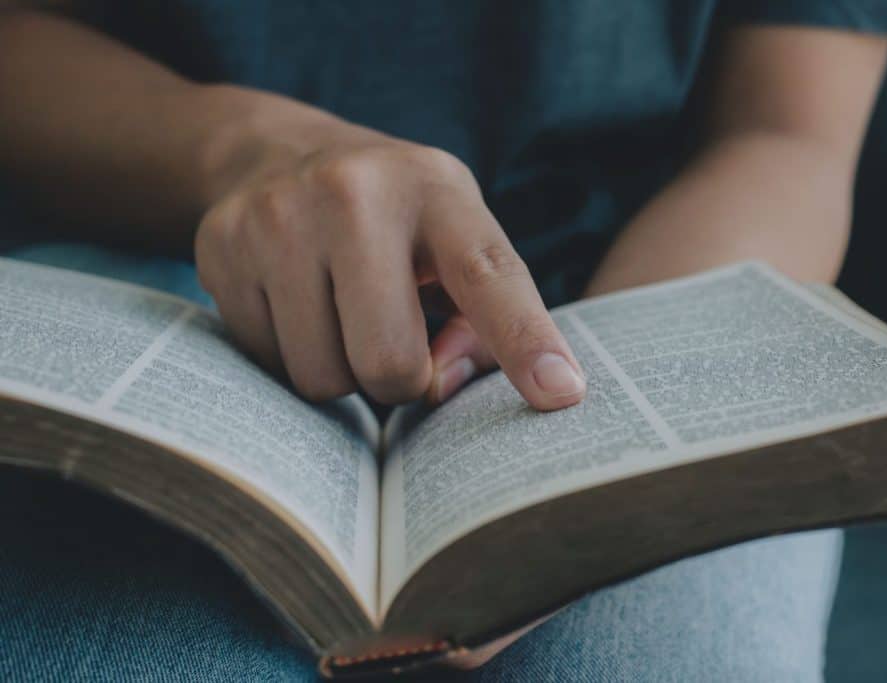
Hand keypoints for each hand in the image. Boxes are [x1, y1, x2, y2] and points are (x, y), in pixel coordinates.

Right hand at [194, 118, 584, 408]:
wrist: (275, 154)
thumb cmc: (394, 219)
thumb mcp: (453, 240)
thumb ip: (478, 321)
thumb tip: (436, 388)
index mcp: (436, 190)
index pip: (491, 276)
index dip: (526, 341)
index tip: (561, 395)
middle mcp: (353, 194)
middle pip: (389, 363)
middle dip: (400, 380)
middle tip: (396, 344)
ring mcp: (277, 219)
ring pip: (322, 378)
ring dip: (342, 373)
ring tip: (343, 317)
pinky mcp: (219, 250)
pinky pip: (269, 366)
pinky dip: (292, 358)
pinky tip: (297, 308)